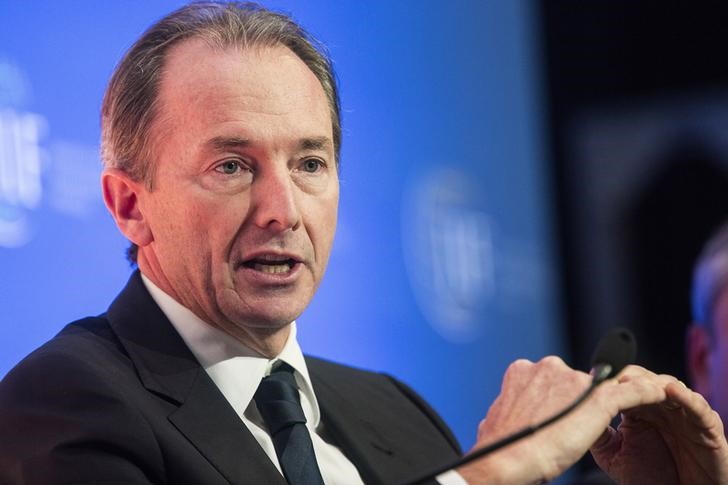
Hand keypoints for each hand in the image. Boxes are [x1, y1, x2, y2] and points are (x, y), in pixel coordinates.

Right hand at [457, 358, 682, 484]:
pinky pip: (631, 391)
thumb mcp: (499, 418)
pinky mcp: (598, 397)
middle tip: (587, 422)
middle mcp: (548, 367)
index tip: (563, 413)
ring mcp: (573, 380)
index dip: (560, 396)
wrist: (507, 459)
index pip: (551, 378)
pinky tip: (658, 396)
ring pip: (605, 384)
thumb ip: (515, 408)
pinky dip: (646, 392)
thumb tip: (510, 417)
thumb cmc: (501, 448)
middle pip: (577, 381)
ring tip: (625, 412)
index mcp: (523, 371)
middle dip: (584, 399)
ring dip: (616, 396)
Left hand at [591, 367, 727, 484]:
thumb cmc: (650, 477)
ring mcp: (685, 414)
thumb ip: (598, 433)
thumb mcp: (614, 455)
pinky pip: (699, 408)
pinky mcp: (708, 427)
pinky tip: (671, 391)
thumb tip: (576, 413)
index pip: (625, 385)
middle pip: (646, 381)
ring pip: (672, 387)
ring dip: (655, 383)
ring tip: (638, 383)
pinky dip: (685, 397)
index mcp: (640, 410)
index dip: (611, 380)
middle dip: (631, 377)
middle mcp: (662, 407)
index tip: (593, 377)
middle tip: (615, 377)